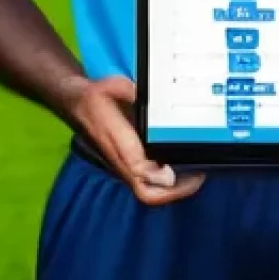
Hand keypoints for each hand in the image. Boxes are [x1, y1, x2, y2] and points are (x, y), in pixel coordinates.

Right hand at [68, 75, 204, 205]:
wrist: (79, 105)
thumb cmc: (98, 97)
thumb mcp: (113, 87)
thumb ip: (131, 92)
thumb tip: (149, 98)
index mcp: (116, 142)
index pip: (137, 167)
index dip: (157, 174)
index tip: (174, 171)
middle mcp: (121, 160)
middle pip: (146, 192)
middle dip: (175, 191)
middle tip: (199, 175)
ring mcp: (126, 166)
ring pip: (149, 191)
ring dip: (174, 189)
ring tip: (198, 172)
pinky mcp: (130, 165)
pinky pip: (149, 183)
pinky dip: (169, 182)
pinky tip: (186, 166)